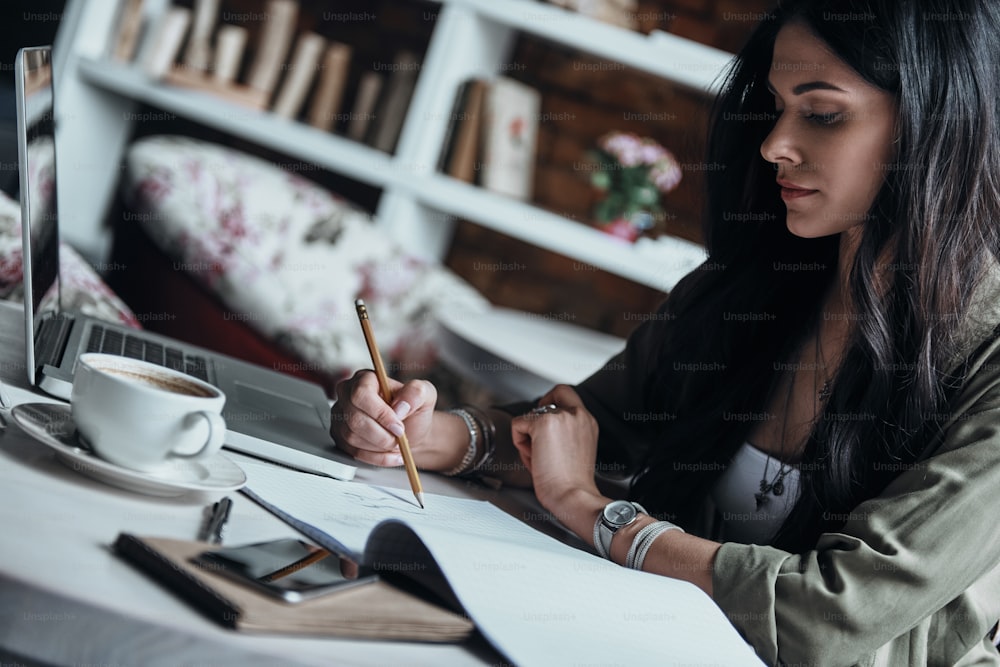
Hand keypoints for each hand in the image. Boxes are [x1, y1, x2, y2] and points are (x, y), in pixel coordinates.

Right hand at [330, 370, 436, 466]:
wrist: (410, 431)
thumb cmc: (413, 411)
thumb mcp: (425, 395)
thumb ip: (416, 393)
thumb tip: (400, 406)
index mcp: (365, 379)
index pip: (361, 394)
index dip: (380, 414)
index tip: (398, 426)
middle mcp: (348, 395)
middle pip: (354, 419)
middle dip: (381, 435)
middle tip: (400, 438)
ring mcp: (341, 417)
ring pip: (352, 437)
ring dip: (380, 447)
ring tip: (397, 445)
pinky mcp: (341, 437)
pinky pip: (353, 452)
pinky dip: (376, 458)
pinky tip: (390, 454)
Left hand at [511, 384, 600, 512]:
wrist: (573, 496)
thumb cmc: (572, 482)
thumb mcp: (576, 448)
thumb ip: (565, 431)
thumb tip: (540, 425)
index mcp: (587, 421)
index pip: (566, 393)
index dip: (550, 401)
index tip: (544, 420)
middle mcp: (577, 414)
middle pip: (547, 398)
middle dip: (537, 420)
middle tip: (538, 443)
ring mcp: (560, 416)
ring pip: (530, 415)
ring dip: (529, 436)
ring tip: (539, 458)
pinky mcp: (543, 424)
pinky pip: (518, 424)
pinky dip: (519, 442)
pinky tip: (533, 458)